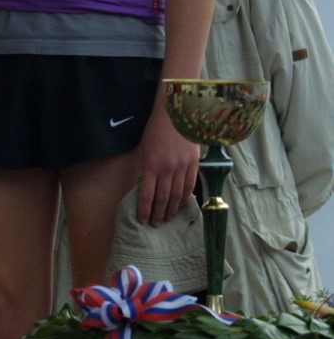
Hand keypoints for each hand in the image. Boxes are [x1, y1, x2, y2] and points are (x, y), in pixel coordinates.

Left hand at [137, 106, 198, 224]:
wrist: (177, 115)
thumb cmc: (156, 130)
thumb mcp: (144, 148)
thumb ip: (146, 167)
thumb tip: (145, 185)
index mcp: (151, 165)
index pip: (147, 194)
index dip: (145, 209)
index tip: (143, 219)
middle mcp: (168, 169)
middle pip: (163, 198)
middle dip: (158, 213)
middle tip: (155, 224)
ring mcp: (183, 168)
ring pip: (177, 195)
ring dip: (172, 209)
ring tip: (168, 218)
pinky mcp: (194, 165)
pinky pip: (190, 186)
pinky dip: (186, 198)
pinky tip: (182, 205)